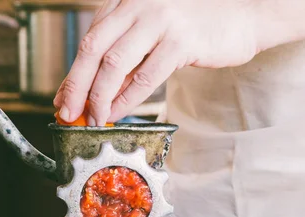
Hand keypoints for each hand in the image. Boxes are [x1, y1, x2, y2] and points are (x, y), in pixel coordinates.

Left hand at [53, 0, 259, 125]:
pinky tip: (118, 112)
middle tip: (68, 113)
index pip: (90, 39)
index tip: (63, 100)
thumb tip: (82, 92)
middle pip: (94, 48)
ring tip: (93, 118)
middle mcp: (139, 3)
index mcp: (126, 0)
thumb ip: (117, 61)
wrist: (240, 20)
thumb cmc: (191, 31)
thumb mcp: (147, 40)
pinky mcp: (180, 40)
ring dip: (100, 96)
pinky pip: (145, 76)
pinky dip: (127, 99)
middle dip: (77, 85)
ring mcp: (160, 19)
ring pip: (115, 63)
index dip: (73, 73)